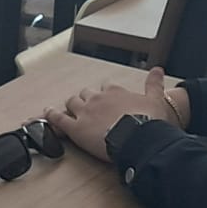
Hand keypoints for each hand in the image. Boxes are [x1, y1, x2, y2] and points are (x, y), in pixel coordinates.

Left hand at [43, 67, 187, 161]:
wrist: (139, 137)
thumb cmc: (149, 121)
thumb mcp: (155, 99)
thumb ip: (154, 84)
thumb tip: (158, 70)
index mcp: (114, 92)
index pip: (106, 87)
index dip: (106, 94)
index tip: (107, 99)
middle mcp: (97, 98)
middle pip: (86, 94)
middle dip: (86, 99)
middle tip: (89, 107)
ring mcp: (84, 112)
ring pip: (71, 102)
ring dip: (70, 105)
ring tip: (68, 109)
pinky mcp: (76, 128)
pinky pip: (59, 119)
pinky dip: (52, 116)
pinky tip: (48, 113)